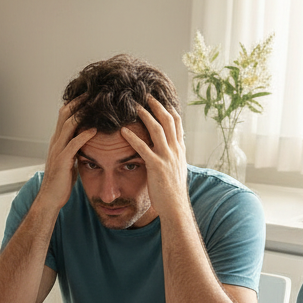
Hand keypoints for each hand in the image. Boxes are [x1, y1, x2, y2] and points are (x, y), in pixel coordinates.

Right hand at [39, 99, 96, 210]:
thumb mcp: (68, 161)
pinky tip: (95, 129)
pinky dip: (85, 135)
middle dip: (79, 102)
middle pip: (65, 114)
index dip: (75, 104)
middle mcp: (55, 142)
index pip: (64, 115)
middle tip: (93, 92)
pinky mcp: (63, 160)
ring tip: (95, 104)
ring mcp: (58, 150)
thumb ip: (74, 150)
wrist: (50, 199)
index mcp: (57, 141)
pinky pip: (74, 143)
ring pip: (68, 125)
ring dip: (82, 113)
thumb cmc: (61, 182)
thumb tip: (84, 144)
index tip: (88, 95)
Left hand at [122, 97, 187, 212]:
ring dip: (145, 115)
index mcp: (180, 150)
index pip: (177, 123)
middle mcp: (175, 150)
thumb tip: (171, 149)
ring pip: (157, 129)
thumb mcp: (176, 170)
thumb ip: (173, 157)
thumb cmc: (173, 192)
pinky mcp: (156, 166)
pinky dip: (133, 138)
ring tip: (135, 106)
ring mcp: (167, 157)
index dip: (168, 109)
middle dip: (157, 105)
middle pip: (168, 120)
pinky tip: (123, 131)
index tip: (160, 99)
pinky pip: (143, 148)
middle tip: (146, 95)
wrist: (175, 207)